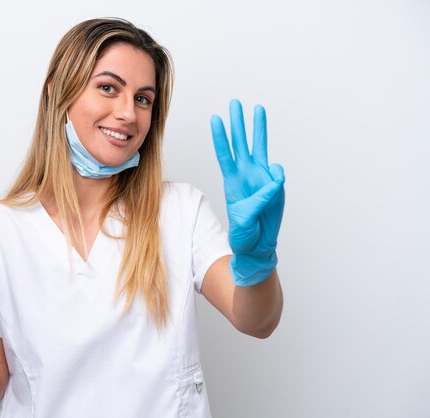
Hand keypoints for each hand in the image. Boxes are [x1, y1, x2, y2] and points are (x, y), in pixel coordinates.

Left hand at [210, 99, 284, 285]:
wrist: (257, 244)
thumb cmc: (244, 234)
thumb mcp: (244, 220)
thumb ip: (258, 200)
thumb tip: (275, 180)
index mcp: (232, 182)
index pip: (225, 154)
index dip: (220, 137)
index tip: (215, 119)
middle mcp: (245, 174)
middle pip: (240, 143)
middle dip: (237, 123)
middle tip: (234, 103)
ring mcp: (260, 177)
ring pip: (259, 147)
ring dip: (258, 128)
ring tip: (257, 109)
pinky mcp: (274, 185)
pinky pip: (277, 172)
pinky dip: (277, 174)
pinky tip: (274, 181)